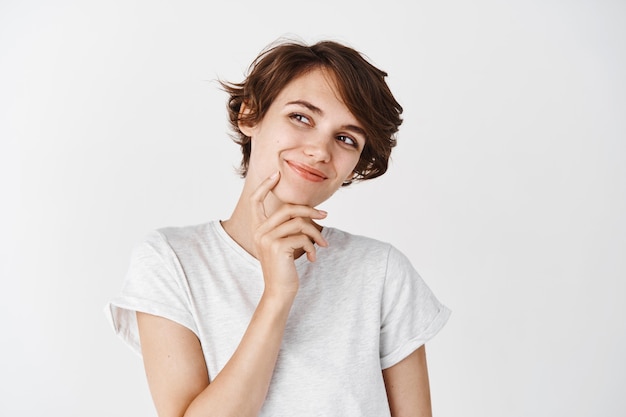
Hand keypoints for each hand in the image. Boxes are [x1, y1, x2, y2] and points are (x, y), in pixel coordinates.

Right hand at [251, 171, 327, 297]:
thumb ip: (288, 227)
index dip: (264, 185)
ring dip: (316, 233)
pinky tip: (312, 258)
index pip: (256, 200)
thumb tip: (310, 212)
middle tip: (325, 216)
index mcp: (258, 228)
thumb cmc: (284, 268)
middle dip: (309, 210)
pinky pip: (302, 237)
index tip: (276, 175)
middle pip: (287, 208)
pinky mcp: (277, 247)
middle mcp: (259, 231)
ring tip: (323, 244)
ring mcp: (267, 238)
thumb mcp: (284, 244)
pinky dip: (312, 246)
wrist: (280, 292)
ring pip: (299, 222)